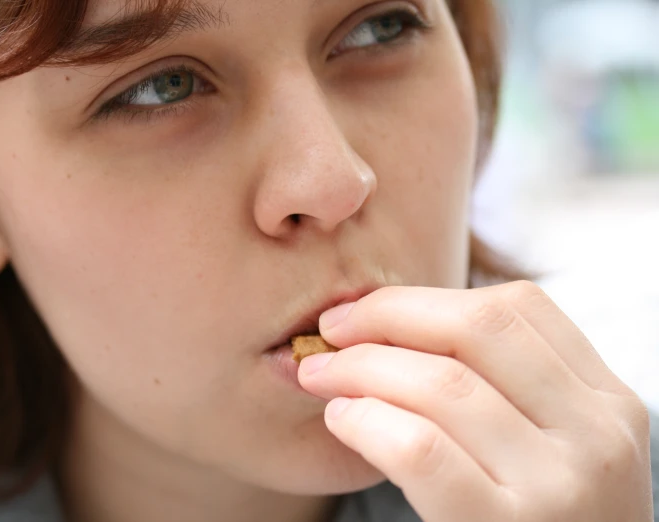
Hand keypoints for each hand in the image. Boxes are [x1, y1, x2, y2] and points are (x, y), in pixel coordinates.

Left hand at [298, 282, 653, 521]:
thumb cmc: (540, 521)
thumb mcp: (552, 448)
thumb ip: (503, 389)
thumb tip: (384, 325)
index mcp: (607, 402)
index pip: (515, 308)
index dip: (424, 298)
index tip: (368, 311)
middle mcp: (596, 437)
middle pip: (475, 329)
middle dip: (386, 316)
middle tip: (331, 330)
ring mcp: (559, 488)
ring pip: (441, 385)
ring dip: (359, 368)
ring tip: (320, 376)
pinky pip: (420, 449)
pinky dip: (366, 421)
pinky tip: (342, 420)